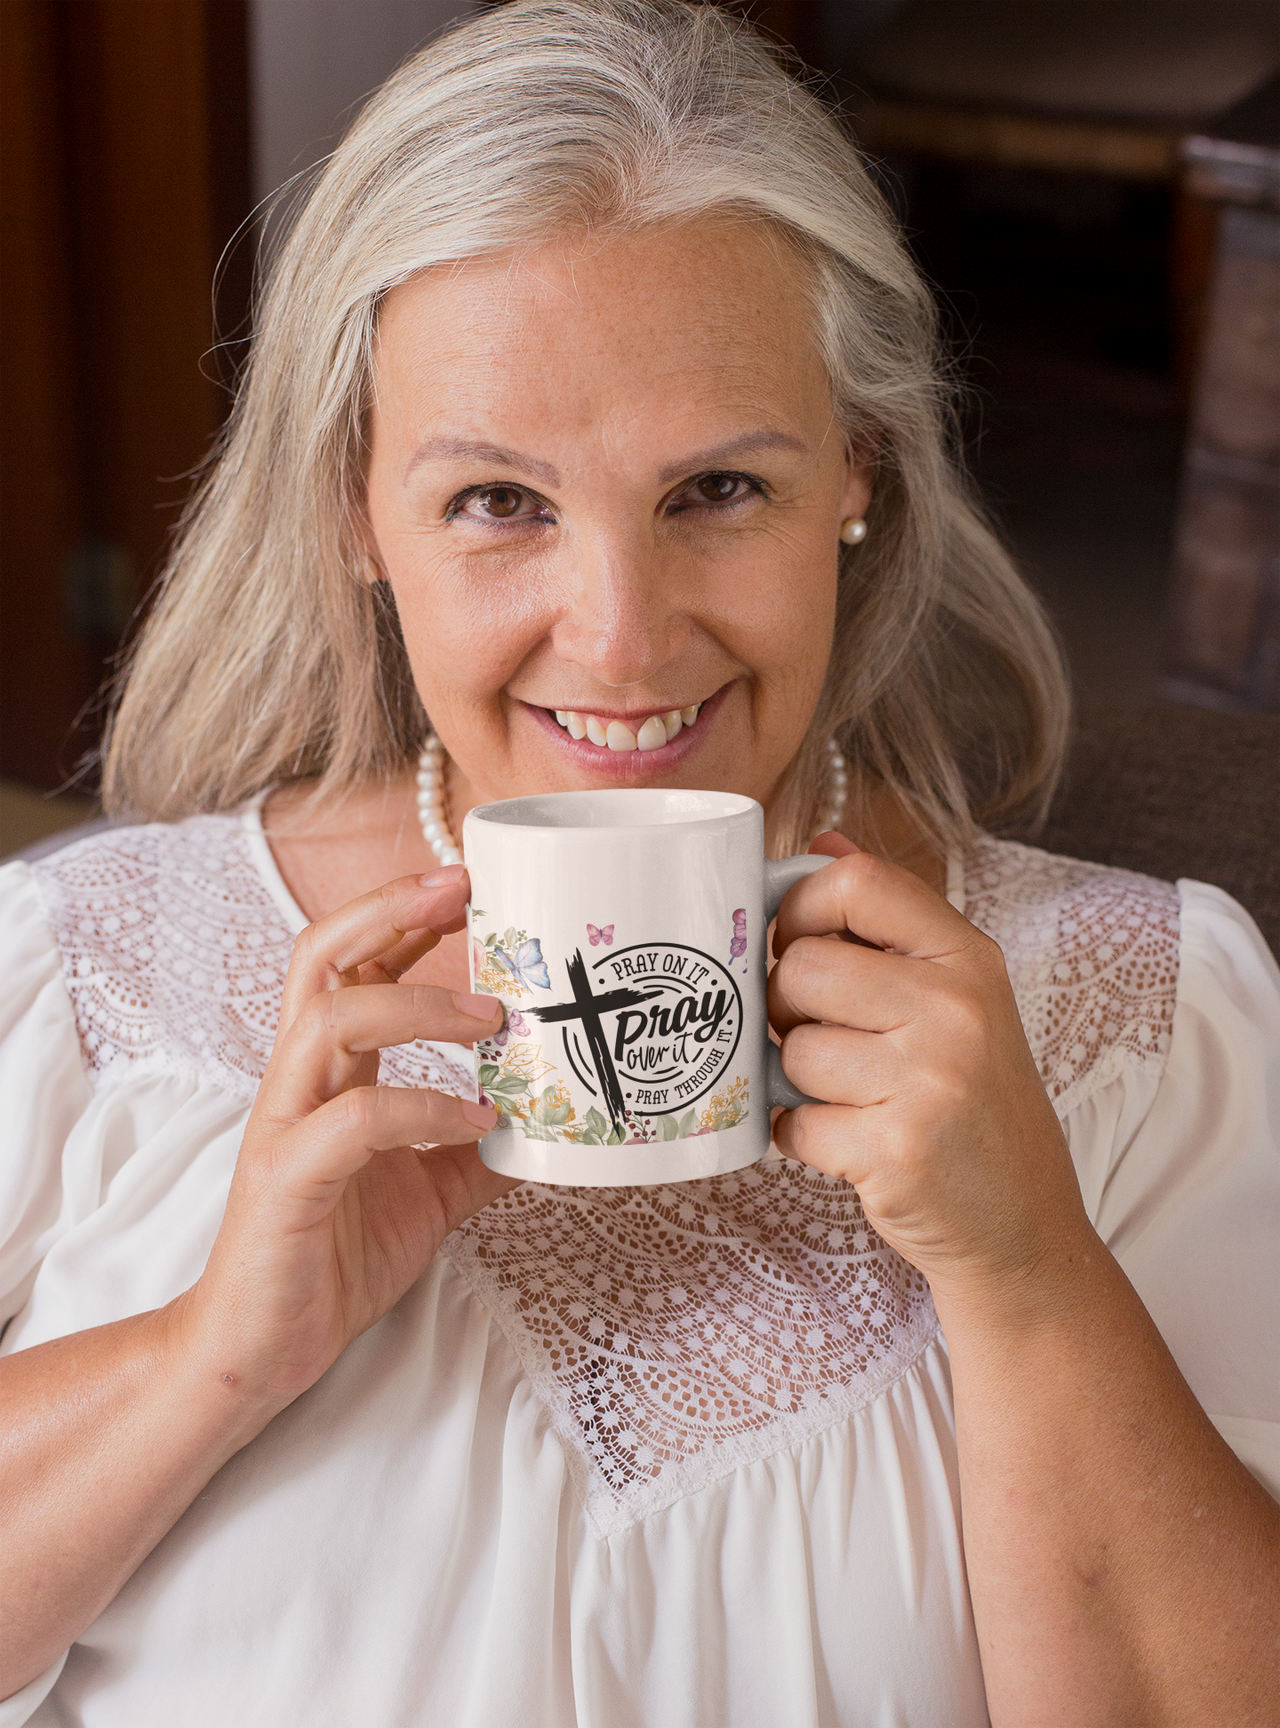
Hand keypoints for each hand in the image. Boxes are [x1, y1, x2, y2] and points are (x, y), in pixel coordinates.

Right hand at [178, 866, 513, 1405]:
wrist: (263, 1347)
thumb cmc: (333, 1255)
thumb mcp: (430, 1191)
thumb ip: (476, 1149)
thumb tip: (553, 1124)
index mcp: (327, 1072)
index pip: (351, 961)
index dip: (402, 913)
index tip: (468, 883)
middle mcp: (298, 1081)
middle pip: (319, 956)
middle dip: (389, 909)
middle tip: (462, 889)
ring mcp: (286, 1125)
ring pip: (329, 1020)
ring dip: (416, 1002)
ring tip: (491, 1018)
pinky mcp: (287, 1180)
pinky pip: (352, 1122)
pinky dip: (421, 1108)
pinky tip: (476, 1120)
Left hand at [769, 836, 1088, 1303]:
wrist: (1024, 1227)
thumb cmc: (973, 1104)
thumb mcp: (957, 998)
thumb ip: (886, 922)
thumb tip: (821, 841)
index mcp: (968, 958)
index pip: (857, 882)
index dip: (801, 907)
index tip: (797, 942)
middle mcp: (957, 1010)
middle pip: (802, 966)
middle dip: (788, 1007)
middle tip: (820, 1037)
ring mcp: (931, 1082)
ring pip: (794, 1050)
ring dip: (799, 1082)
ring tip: (851, 1098)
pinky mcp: (897, 1152)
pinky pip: (793, 1123)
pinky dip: (802, 1138)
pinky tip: (849, 1143)